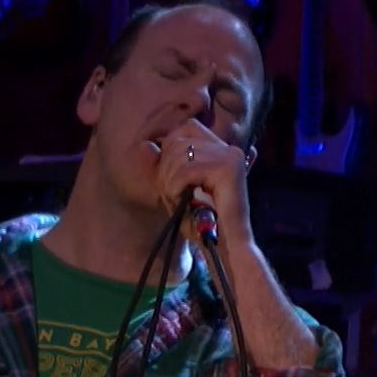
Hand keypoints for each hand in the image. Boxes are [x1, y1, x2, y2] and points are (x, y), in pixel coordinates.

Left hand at [154, 119, 254, 248]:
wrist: (226, 249)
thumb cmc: (202, 223)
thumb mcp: (175, 189)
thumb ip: (161, 167)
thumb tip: (144, 147)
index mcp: (221, 149)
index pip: (186, 128)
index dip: (169, 151)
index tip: (172, 180)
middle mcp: (229, 148)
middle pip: (178, 141)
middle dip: (166, 170)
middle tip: (175, 196)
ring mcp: (231, 156)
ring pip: (178, 154)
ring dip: (170, 182)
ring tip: (180, 202)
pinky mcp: (229, 169)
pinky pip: (185, 170)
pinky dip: (176, 189)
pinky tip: (185, 202)